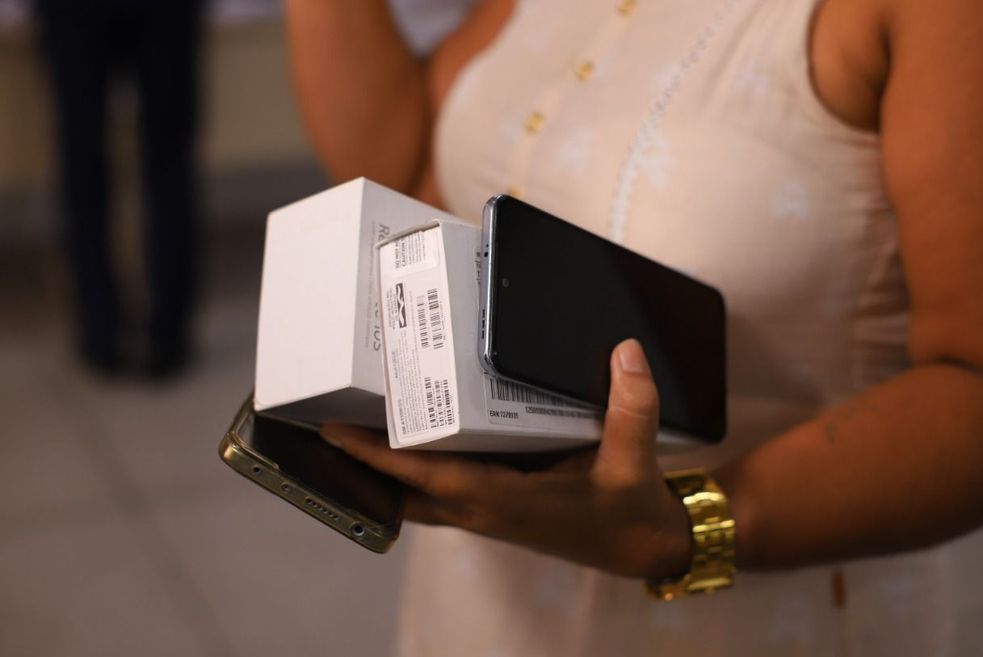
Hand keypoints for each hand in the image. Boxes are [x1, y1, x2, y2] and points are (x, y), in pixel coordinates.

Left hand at [321, 339, 691, 578]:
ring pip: (417, 492)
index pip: (431, 478)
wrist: (641, 548)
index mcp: (508, 503)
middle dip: (363, 461)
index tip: (337, 432)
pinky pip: (438, 487)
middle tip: (328, 413)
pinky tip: (409, 432)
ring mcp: (486, 511)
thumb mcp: (635, 463)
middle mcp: (485, 510)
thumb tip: (625, 352)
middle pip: (405, 489)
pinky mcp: (493, 504)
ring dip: (382, 466)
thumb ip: (633, 409)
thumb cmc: (629, 512)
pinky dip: (413, 466)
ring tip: (353, 420)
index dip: (382, 457)